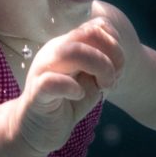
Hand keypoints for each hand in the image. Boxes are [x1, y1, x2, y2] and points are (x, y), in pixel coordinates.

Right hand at [13, 17, 124, 154]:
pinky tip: (78, 95)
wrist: (37, 130)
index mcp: (68, 44)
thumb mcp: (92, 81)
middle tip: (113, 79)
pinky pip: (51, 81)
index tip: (119, 70)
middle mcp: (55, 51)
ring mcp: (43, 69)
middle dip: (112, 54)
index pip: (96, 26)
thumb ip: (103, 65)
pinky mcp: (36, 92)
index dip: (115, 44)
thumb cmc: (68, 102)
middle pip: (88, 33)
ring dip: (98, 67)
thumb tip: (117, 60)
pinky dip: (71, 87)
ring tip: (103, 86)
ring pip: (71, 51)